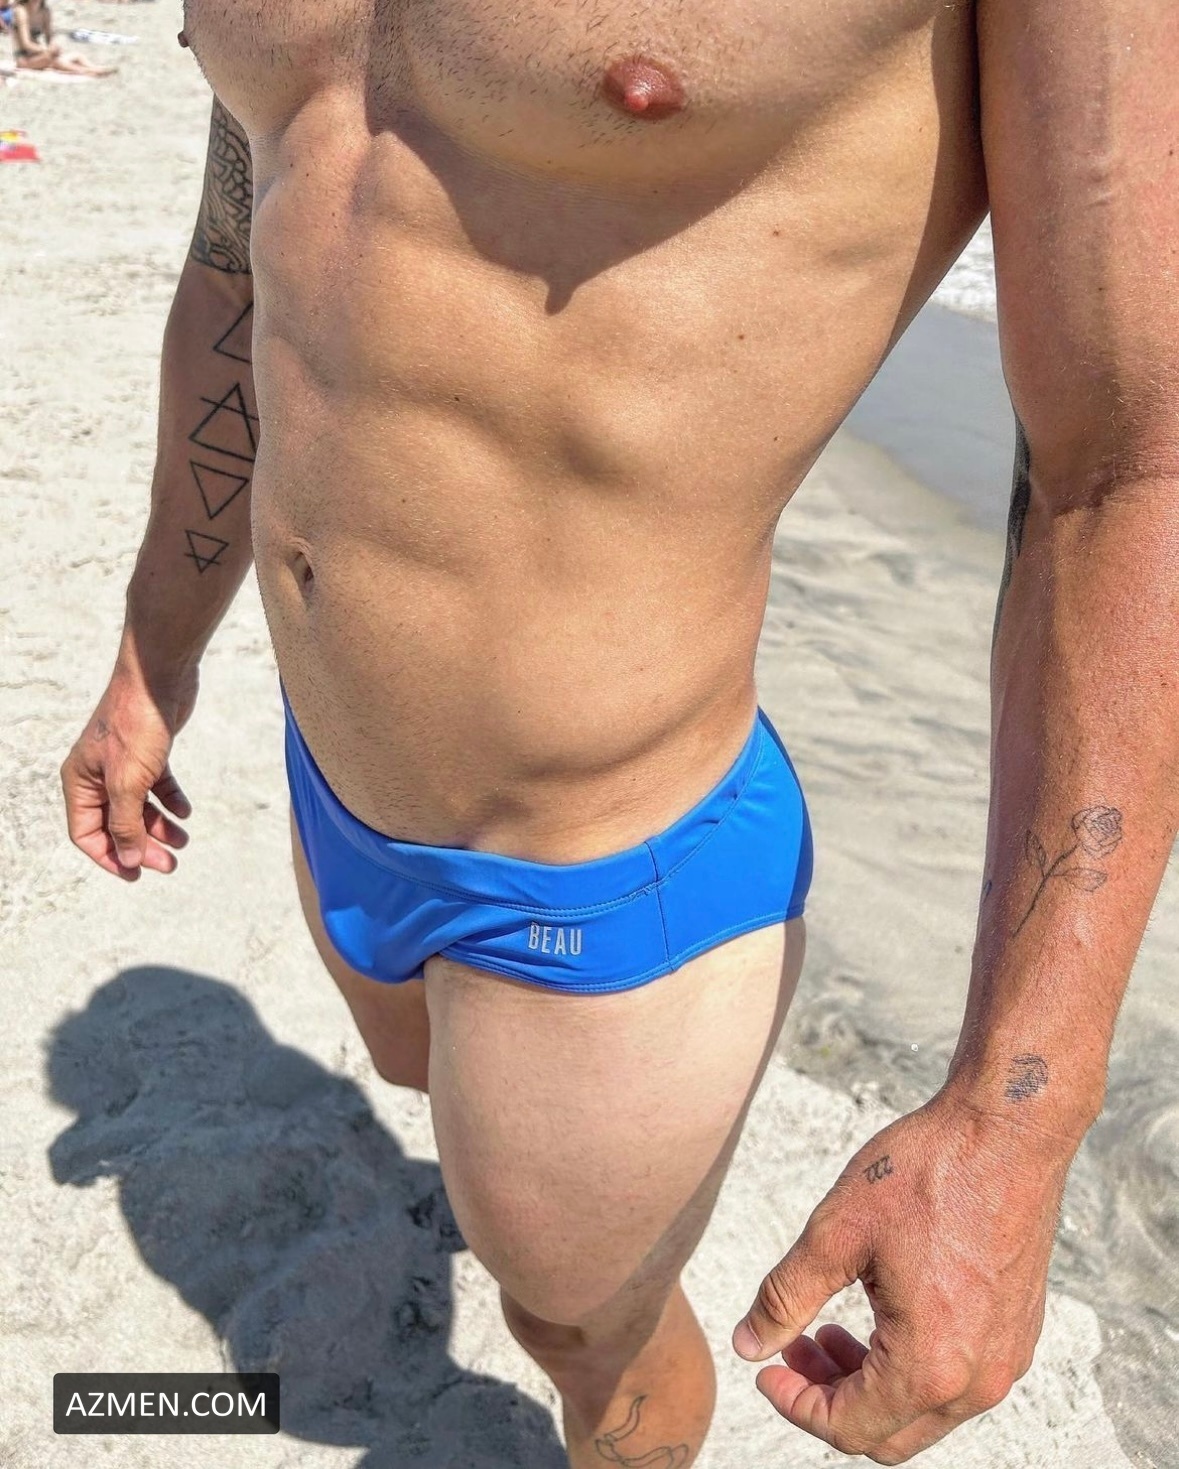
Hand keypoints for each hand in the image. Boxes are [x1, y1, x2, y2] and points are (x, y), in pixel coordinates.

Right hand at [61, 661, 198, 878]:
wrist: (159, 678)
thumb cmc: (135, 726)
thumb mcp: (128, 783)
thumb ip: (126, 824)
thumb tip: (129, 860)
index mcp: (80, 782)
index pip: (87, 833)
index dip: (110, 856)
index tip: (138, 874)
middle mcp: (97, 774)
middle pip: (116, 823)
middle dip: (142, 846)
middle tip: (170, 865)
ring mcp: (122, 763)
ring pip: (139, 806)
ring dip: (160, 827)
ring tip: (183, 842)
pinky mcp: (148, 752)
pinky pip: (157, 785)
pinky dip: (170, 800)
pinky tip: (186, 812)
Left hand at [732, 1092, 1070, 1462]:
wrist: (1008, 1132)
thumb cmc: (928, 1173)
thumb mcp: (836, 1232)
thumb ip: (786, 1298)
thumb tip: (749, 1344)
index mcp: (930, 1365)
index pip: (849, 1428)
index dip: (796, 1404)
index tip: (767, 1370)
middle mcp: (977, 1380)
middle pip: (888, 1434)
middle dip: (830, 1398)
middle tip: (794, 1348)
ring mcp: (1006, 1358)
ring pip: (924, 1410)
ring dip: (869, 1383)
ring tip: (830, 1330)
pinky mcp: (1017, 1331)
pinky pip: (957, 1379)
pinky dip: (909, 1365)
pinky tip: (880, 1312)